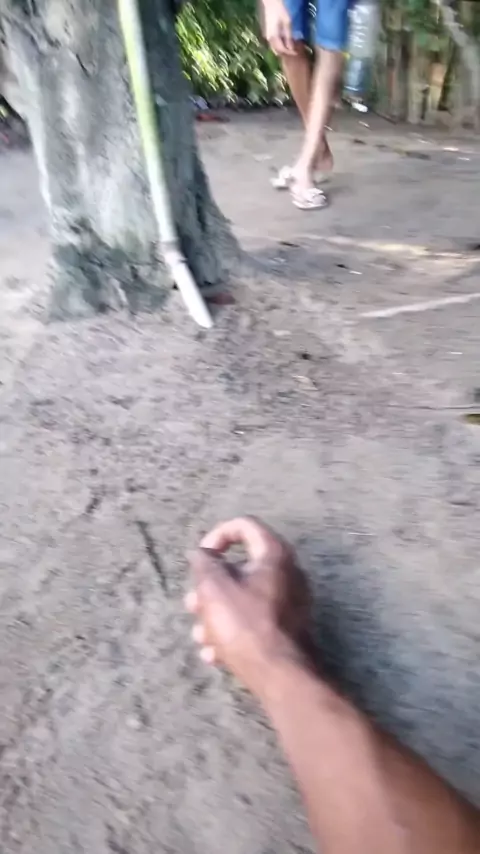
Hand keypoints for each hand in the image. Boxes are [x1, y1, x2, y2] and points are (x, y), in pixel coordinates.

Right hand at [186, 517, 310, 697]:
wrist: (280, 675)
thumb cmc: (245, 624)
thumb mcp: (213, 587)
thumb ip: (203, 563)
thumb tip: (202, 553)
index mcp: (274, 554)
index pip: (244, 526)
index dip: (217, 535)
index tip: (201, 557)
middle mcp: (288, 573)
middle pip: (240, 568)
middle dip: (209, 586)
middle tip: (192, 603)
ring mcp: (291, 603)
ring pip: (243, 598)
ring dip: (215, 614)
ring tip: (199, 636)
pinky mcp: (288, 629)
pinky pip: (254, 621)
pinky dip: (232, 631)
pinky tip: (213, 654)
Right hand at [263, 0, 295, 55]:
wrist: (270, 3)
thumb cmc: (279, 11)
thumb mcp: (287, 23)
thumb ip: (288, 36)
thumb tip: (291, 48)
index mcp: (273, 37)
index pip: (282, 50)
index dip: (289, 53)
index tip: (296, 53)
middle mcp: (268, 39)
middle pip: (277, 51)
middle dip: (285, 53)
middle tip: (293, 52)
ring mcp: (267, 36)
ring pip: (274, 47)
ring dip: (282, 49)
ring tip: (290, 48)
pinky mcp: (267, 33)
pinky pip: (273, 43)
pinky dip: (279, 44)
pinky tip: (285, 42)